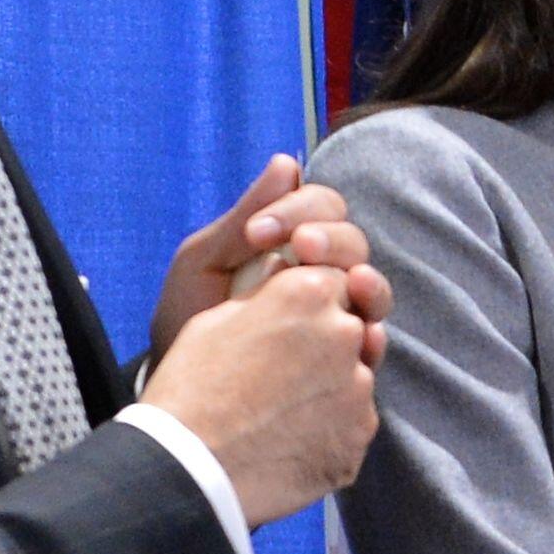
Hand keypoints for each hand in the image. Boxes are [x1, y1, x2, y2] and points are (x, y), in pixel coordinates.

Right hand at [144, 252, 389, 527]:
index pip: (333, 282)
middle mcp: (345, 334)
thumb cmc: (192, 389)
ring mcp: (358, 389)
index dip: (309, 304)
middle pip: (350, 329)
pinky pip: (351, 424)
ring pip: (353, 379)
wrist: (190, 468)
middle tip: (280, 373)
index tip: (286, 327)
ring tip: (278, 412)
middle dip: (325, 344)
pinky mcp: (359, 437)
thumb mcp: (217, 318)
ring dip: (328, 389)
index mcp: (308, 294)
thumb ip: (268, 299)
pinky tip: (289, 441)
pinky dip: (329, 430)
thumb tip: (287, 295)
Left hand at [146, 158, 372, 362]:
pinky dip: (373, 334)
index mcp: (288, 243)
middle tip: (302, 247)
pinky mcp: (340, 361)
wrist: (179, 390)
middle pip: (352, 241)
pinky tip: (362, 334)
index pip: (320, 207)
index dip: (298, 209)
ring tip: (349, 283)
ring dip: (365, 279)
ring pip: (371, 286)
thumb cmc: (187, 319)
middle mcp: (318, 275)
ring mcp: (333, 317)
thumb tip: (288, 162)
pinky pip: (371, 343)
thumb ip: (241, 218)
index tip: (258, 231)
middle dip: (332, 239)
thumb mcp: (202, 263)